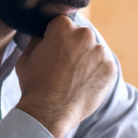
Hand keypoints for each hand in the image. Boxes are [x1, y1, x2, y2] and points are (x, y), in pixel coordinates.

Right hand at [15, 16, 117, 137]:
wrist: (49, 112)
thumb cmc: (34, 85)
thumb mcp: (26, 57)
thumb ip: (37, 40)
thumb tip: (43, 36)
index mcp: (63, 27)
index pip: (62, 25)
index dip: (56, 38)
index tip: (54, 51)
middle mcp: (84, 34)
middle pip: (81, 36)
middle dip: (74, 48)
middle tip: (64, 67)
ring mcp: (100, 51)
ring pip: (94, 52)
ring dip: (87, 61)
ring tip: (74, 79)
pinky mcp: (110, 69)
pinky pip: (104, 67)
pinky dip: (97, 74)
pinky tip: (84, 85)